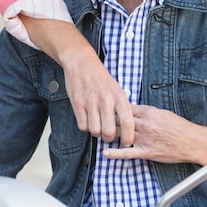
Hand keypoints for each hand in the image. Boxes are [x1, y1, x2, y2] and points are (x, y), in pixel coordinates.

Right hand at [21, 17, 135, 145]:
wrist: (82, 64)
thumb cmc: (101, 79)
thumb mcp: (117, 89)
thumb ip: (122, 107)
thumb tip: (127, 128)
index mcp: (119, 97)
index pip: (127, 123)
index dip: (128, 137)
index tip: (126, 142)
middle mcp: (106, 100)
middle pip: (109, 132)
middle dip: (109, 138)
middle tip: (108, 136)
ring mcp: (91, 102)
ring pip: (95, 131)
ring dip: (96, 133)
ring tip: (97, 125)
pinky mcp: (78, 104)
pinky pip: (82, 126)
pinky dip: (85, 127)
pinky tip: (88, 119)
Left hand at [102, 104, 206, 179]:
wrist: (192, 142)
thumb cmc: (180, 127)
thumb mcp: (164, 113)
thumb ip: (148, 112)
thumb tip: (134, 110)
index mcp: (150, 112)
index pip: (126, 108)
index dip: (115, 108)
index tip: (107, 107)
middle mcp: (146, 124)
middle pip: (121, 120)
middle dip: (109, 119)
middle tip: (98, 119)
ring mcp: (146, 139)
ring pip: (122, 135)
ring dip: (110, 134)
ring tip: (99, 133)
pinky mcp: (147, 152)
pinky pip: (128, 153)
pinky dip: (115, 153)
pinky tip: (106, 153)